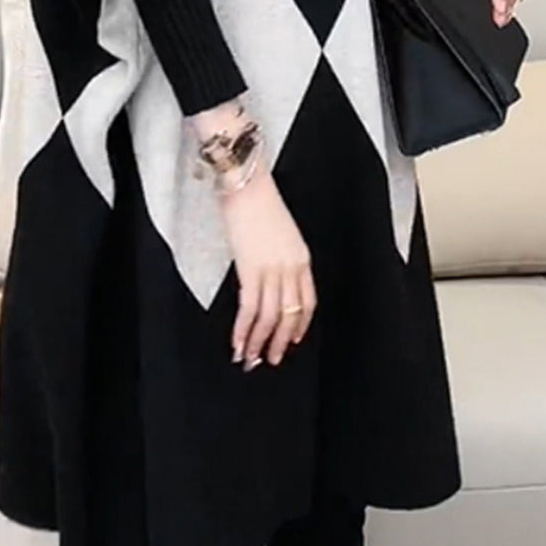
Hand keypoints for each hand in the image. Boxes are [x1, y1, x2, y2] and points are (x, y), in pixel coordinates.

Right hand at [218, 157, 317, 370]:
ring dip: (259, 343)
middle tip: (270, 360)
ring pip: (270, 318)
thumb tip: (266, 277)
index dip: (299, 325)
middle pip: (290, 315)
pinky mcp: (250, 269)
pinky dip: (243, 331)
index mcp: (302, 258)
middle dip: (280, 341)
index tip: (292, 340)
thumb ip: (280, 256)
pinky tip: (237, 344)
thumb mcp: (280, 232)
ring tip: (251, 360)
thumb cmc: (259, 202)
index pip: (307, 302)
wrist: (247, 185)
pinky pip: (250, 309)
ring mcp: (272, 270)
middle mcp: (291, 268)